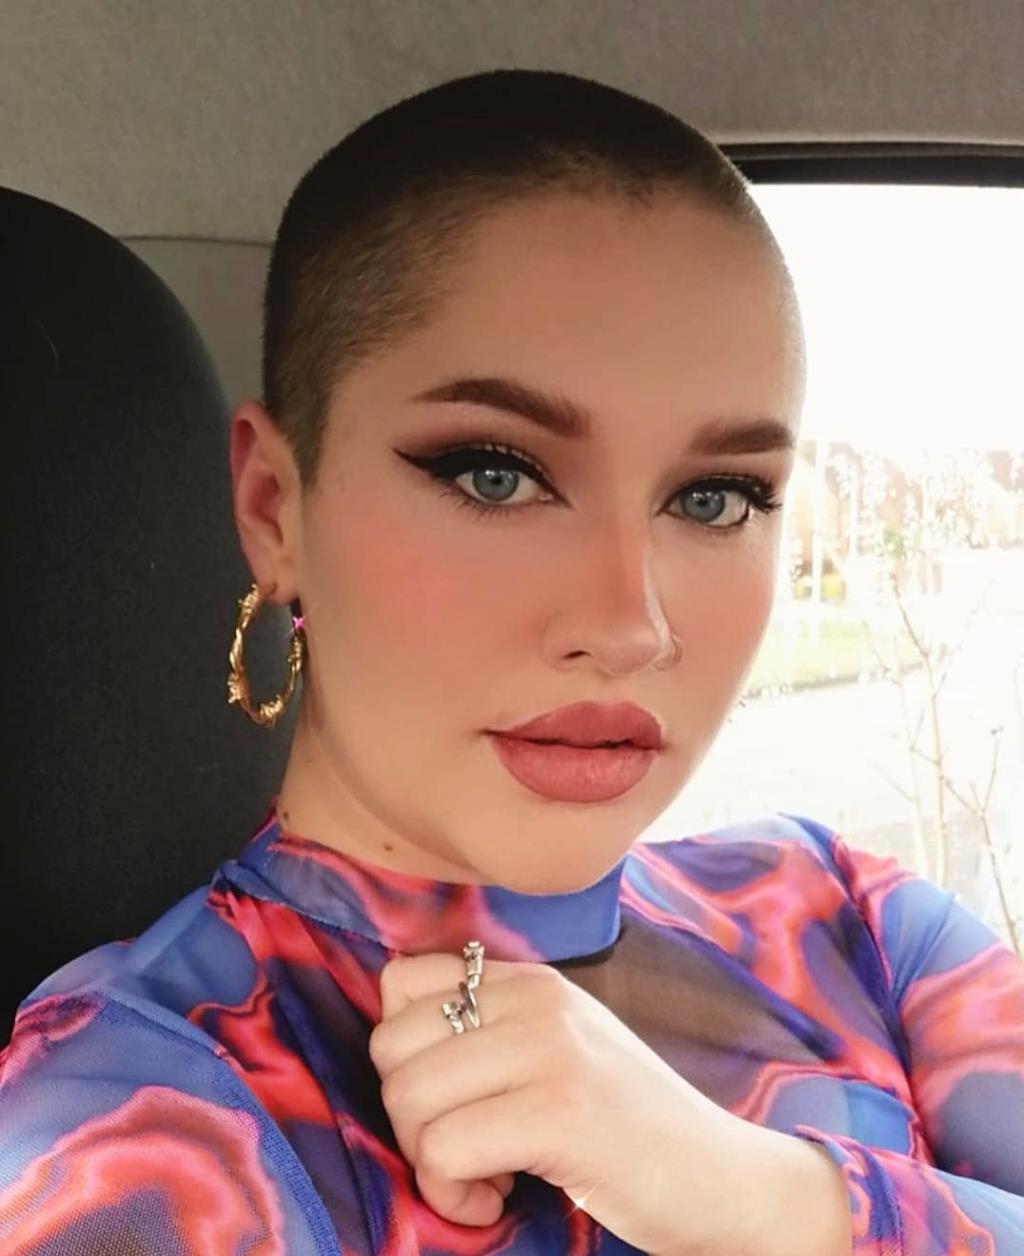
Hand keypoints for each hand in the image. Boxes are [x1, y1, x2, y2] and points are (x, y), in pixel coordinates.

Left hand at [369, 950, 851, 1254]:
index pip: (401, 979)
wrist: (724, 1180)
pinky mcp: (560, 1112)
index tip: (449, 1097)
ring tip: (487, 1178)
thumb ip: (491, 1032)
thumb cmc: (629, 1128)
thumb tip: (394, 1047)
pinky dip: (454, 1195)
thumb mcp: (558, 1051)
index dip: (403, 1051)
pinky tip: (499, 1200)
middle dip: (409, 1116)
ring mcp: (551, 1050)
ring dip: (430, 1161)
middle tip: (464, 1150)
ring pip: (408, 1097)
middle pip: (390, 1043)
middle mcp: (537, 1000)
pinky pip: (443, 1150)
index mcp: (531, 981)